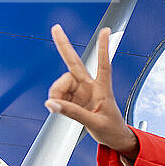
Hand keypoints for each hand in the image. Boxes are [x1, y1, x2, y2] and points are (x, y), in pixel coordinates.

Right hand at [45, 24, 138, 158]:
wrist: (113, 137)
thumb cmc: (111, 128)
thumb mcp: (94, 123)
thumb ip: (73, 113)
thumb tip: (52, 104)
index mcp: (103, 89)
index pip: (103, 65)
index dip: (103, 48)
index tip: (105, 31)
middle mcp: (90, 86)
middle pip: (74, 64)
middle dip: (64, 46)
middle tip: (56, 28)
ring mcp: (81, 91)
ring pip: (61, 84)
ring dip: (56, 94)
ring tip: (58, 107)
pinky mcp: (74, 99)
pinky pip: (58, 96)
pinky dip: (55, 102)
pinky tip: (59, 108)